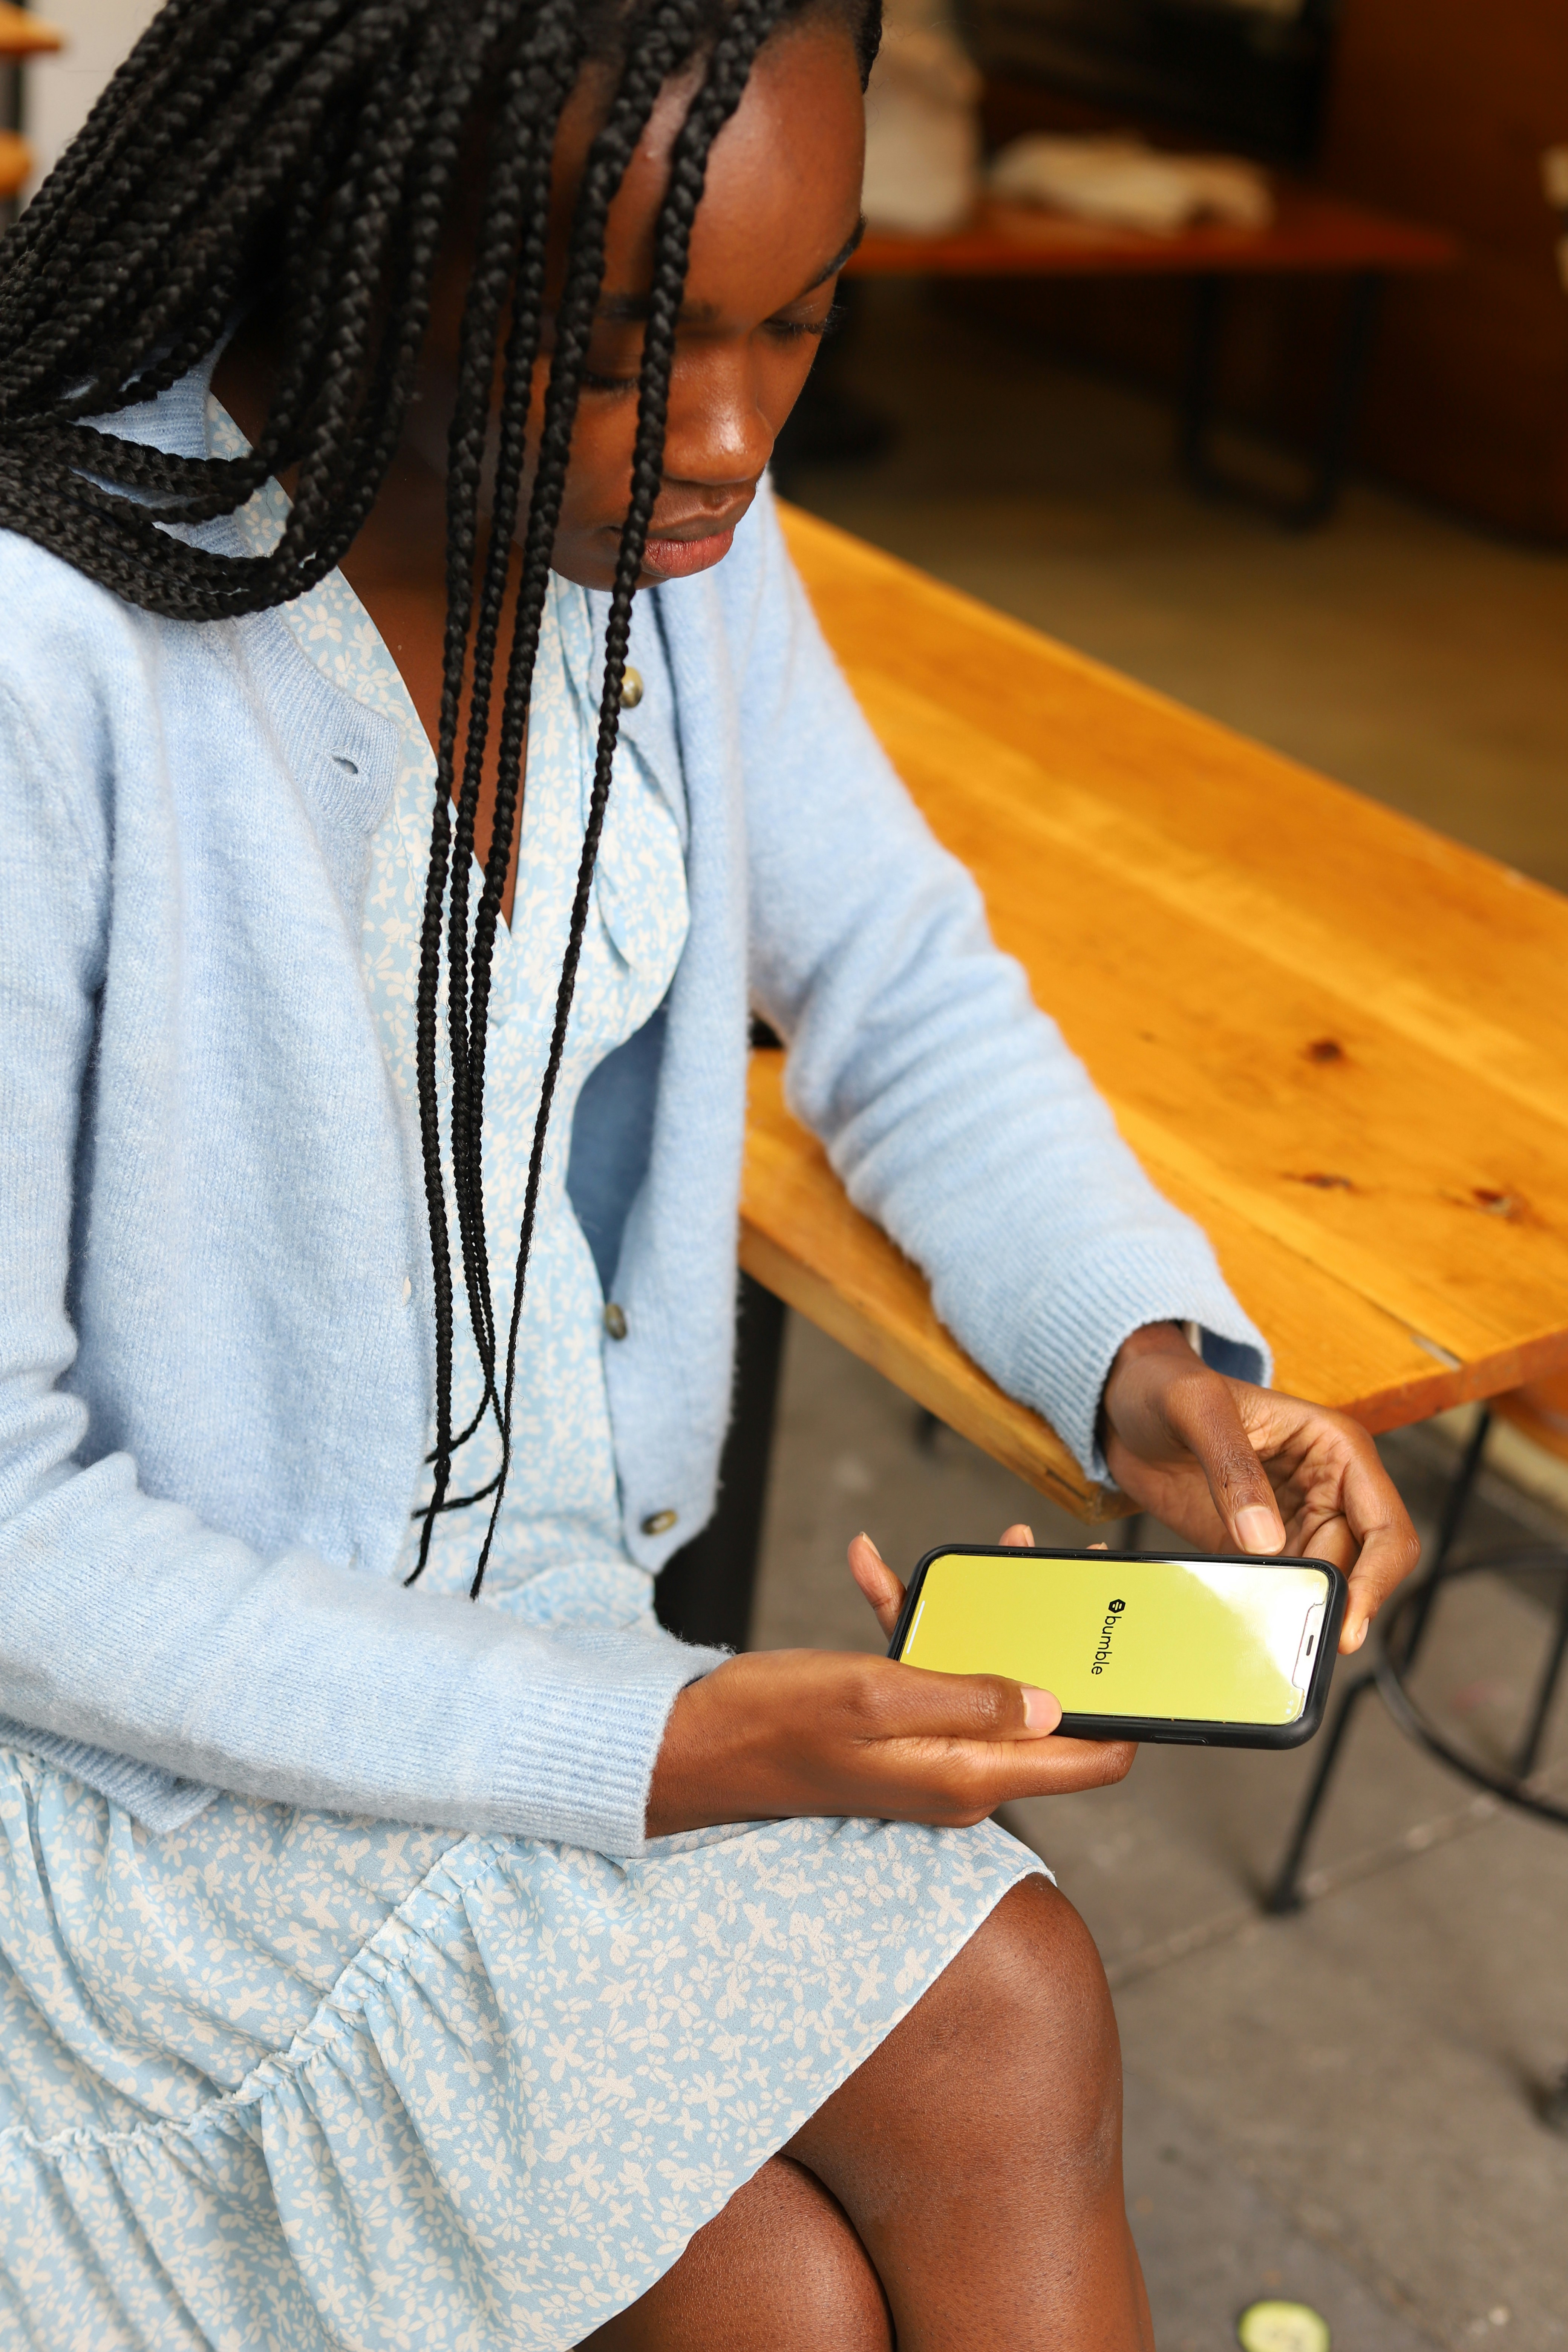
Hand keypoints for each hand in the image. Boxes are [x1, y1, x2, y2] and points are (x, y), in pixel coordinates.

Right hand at [645, 1522, 1134, 1837]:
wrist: (691, 1745)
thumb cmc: (771, 1724)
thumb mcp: (873, 1696)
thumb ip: (966, 1700)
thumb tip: (1050, 1701)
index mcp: (966, 1775)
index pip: (1089, 1758)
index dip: (1127, 1710)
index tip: (1143, 1651)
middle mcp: (958, 1771)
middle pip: (1046, 1706)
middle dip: (1058, 1636)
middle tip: (1060, 1565)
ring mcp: (926, 1749)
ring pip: (986, 1674)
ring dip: (986, 1613)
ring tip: (989, 1547)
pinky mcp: (894, 1726)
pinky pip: (924, 1669)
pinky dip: (909, 1617)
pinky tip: (871, 1566)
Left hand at [1101, 1322, 1419, 1654]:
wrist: (1125, 1407)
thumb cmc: (1167, 1387)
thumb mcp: (1194, 1406)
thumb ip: (1231, 1466)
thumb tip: (1264, 1540)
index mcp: (1336, 1449)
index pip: (1384, 1526)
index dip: (1377, 1577)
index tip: (1348, 1618)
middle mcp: (1327, 1490)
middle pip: (1356, 1568)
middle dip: (1333, 1603)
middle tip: (1296, 1638)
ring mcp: (1293, 1523)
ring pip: (1320, 1586)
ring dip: (1299, 1610)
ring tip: (1266, 1630)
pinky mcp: (1257, 1549)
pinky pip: (1278, 1588)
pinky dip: (1266, 1606)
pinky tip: (1241, 1613)